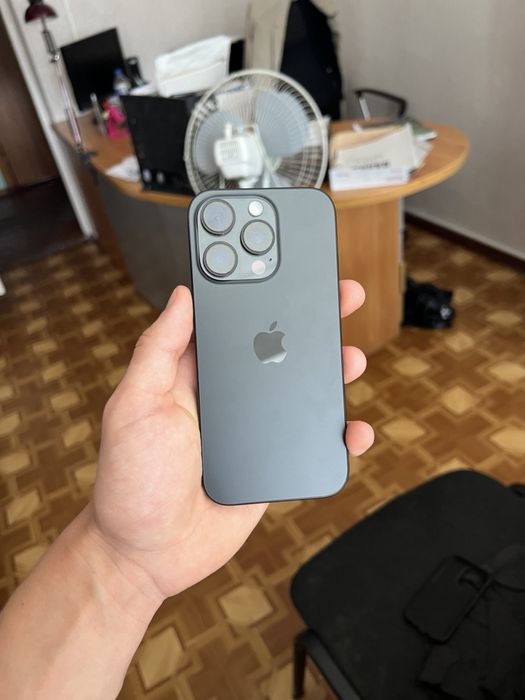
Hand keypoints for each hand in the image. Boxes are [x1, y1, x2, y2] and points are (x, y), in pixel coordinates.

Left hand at [92, 282, 373, 598]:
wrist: (149, 552)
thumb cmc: (131, 480)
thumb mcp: (134, 406)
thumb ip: (158, 350)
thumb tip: (182, 295)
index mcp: (193, 372)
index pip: (231, 319)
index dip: (256, 288)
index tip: (281, 259)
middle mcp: (227, 393)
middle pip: (276, 346)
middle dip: (310, 319)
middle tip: (339, 295)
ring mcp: (253, 427)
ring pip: (300, 389)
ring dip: (330, 370)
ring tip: (352, 356)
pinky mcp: (272, 460)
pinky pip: (311, 439)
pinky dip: (337, 433)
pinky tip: (353, 428)